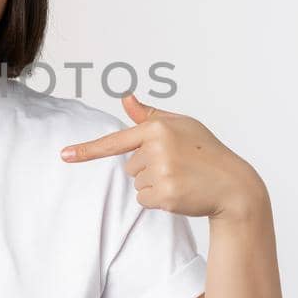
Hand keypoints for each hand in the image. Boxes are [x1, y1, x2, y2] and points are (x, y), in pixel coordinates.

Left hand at [61, 94, 268, 220]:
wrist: (233, 186)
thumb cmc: (206, 152)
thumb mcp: (181, 126)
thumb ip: (150, 115)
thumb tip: (125, 97)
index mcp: (158, 127)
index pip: (116, 140)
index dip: (87, 150)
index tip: (64, 155)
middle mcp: (157, 149)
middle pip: (129, 165)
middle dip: (148, 167)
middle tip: (178, 166)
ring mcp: (161, 173)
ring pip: (136, 183)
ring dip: (154, 184)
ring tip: (181, 178)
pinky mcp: (165, 196)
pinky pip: (144, 199)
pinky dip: (158, 199)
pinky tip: (180, 192)